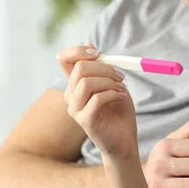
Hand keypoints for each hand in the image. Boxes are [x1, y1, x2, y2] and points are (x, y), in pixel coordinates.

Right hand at [57, 45, 137, 159]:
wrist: (125, 139)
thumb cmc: (118, 110)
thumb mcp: (112, 83)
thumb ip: (102, 68)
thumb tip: (92, 48)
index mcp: (75, 83)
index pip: (63, 59)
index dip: (78, 51)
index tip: (97, 53)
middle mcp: (71, 95)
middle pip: (80, 68)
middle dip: (104, 67)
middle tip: (120, 76)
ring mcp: (75, 108)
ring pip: (86, 83)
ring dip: (109, 81)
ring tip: (121, 88)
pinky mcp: (85, 120)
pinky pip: (96, 99)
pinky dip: (112, 94)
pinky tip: (121, 97)